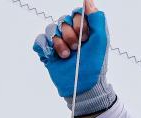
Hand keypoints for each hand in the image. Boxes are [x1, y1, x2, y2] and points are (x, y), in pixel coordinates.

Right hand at [31, 0, 115, 117]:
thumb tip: (88, 1)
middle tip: (77, 48)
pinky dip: (46, 48)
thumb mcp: (101, 42)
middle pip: (62, 20)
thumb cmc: (94, 66)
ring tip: (67, 56)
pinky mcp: (47, 51)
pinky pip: (39, 40)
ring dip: (59, 44)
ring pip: (50, 30)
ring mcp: (58, 42)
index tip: (86, 37)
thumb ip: (97, 20)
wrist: (83, 86)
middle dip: (70, 35)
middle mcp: (70, 34)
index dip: (79, 23)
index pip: (76, 14)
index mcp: (84, 30)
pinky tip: (54, 57)